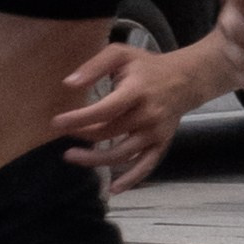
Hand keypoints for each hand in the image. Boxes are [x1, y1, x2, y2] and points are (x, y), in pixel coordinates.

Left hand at [56, 40, 189, 192]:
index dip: (80, 119)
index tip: (57, 123)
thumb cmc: (147, 66)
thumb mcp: (122, 54)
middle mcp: (148, 115)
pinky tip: (114, 189)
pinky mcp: (161, 144)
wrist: (186, 79)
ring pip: (123, 154)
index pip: (105, 110)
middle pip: (110, 133)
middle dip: (83, 136)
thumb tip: (69, 83)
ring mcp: (156, 133)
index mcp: (137, 91)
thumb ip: (95, 66)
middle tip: (62, 135)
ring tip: (71, 156)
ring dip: (96, 160)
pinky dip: (131, 180)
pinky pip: (146, 166)